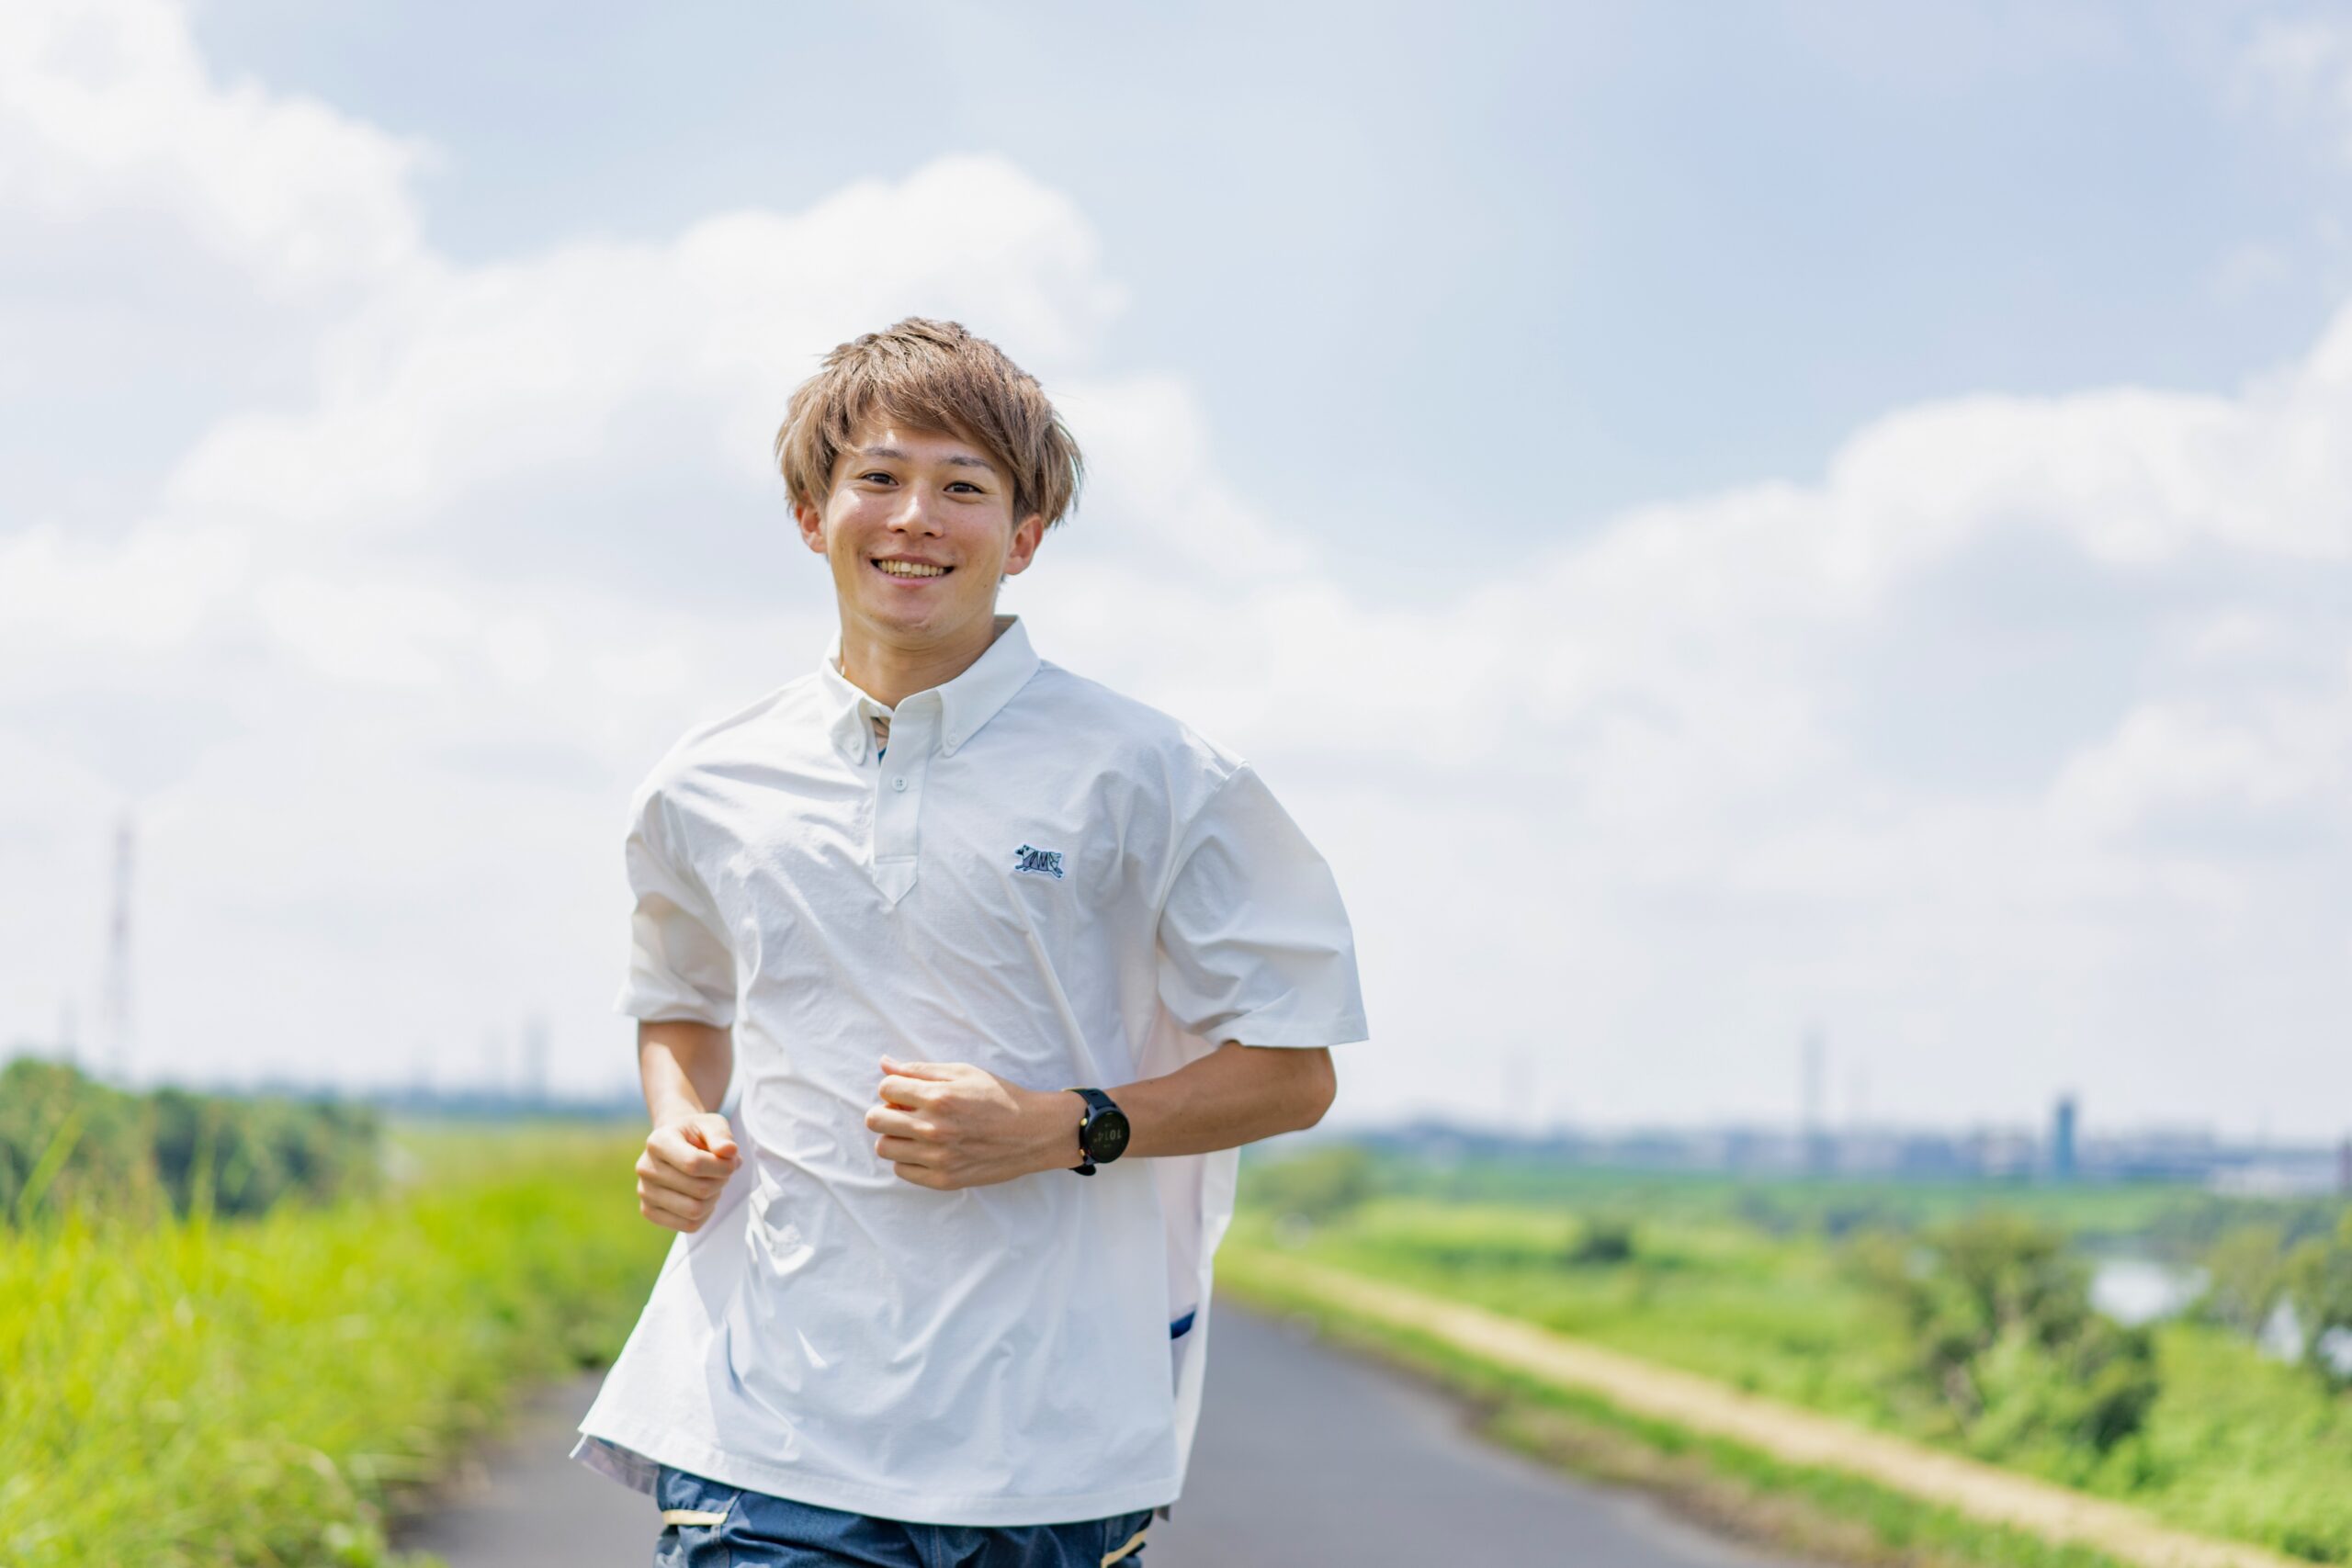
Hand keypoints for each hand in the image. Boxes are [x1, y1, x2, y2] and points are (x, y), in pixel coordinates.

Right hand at [636, 1110, 740, 1232]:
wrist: (677, 1144)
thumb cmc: (697, 1135)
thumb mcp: (712, 1125)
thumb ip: (721, 1136)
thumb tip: (729, 1151)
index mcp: (658, 1141)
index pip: (694, 1163)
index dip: (722, 1167)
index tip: (732, 1161)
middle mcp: (645, 1167)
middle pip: (698, 1189)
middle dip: (721, 1181)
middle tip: (722, 1172)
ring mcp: (644, 1192)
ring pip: (694, 1211)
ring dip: (714, 1198)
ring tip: (712, 1182)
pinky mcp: (649, 1211)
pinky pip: (689, 1226)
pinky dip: (705, 1214)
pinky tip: (703, 1197)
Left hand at [865, 1054, 1077, 1189]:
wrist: (1034, 1132)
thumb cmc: (1000, 1098)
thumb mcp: (964, 1073)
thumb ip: (921, 1070)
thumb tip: (884, 1064)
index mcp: (939, 1097)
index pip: (886, 1089)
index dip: (894, 1087)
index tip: (907, 1092)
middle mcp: (933, 1129)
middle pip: (875, 1121)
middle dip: (886, 1111)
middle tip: (905, 1112)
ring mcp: (937, 1158)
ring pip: (884, 1148)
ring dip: (895, 1137)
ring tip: (915, 1132)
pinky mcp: (943, 1180)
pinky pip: (902, 1171)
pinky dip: (908, 1159)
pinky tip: (926, 1150)